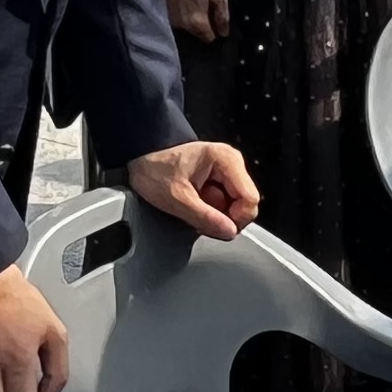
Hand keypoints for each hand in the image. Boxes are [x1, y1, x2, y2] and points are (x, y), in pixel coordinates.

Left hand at [128, 138, 260, 238]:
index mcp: (226, 160)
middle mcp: (231, 162)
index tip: (215, 225)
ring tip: (194, 210)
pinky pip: (226, 202)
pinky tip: (196, 206)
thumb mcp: (177, 198)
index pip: (250, 199)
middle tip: (199, 219)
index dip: (236, 219)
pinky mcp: (220, 179)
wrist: (140, 158)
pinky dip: (213, 210)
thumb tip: (229, 232)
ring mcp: (227, 171)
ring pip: (236, 206)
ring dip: (217, 215)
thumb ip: (205, 217)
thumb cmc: (154, 169)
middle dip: (225, 218)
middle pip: (246, 204)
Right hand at [158, 0, 229, 43]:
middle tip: (210, 7)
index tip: (218, 19)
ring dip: (195, 18)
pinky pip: (181, 18)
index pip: (209, 38)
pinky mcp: (167, 9)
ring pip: (189, 26)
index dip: (216, 29)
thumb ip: (222, 16)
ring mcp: (172, 18)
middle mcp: (182, 26)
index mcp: (196, 23)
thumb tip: (223, 33)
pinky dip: (186, 12)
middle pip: (198, 33)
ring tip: (199, 1)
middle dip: (205, 24)